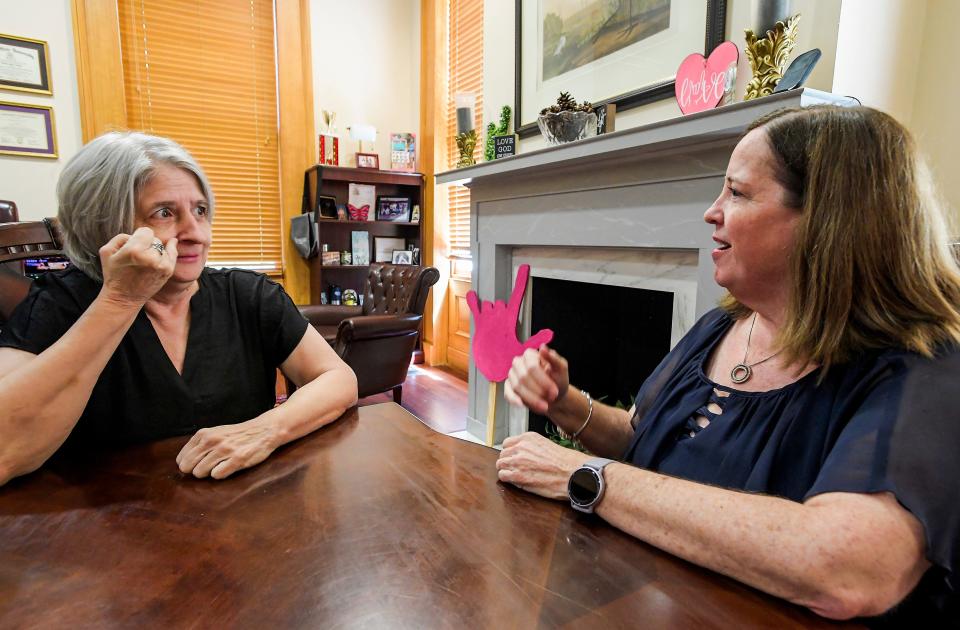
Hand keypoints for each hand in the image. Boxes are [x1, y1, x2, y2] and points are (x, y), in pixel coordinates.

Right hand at [98, 227, 177, 305]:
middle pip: (154, 239)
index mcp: (134, 251)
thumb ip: (122, 237)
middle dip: (147, 244)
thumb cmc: (114, 274)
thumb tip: (138, 234)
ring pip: (162, 247)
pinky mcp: (168, 271)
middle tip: (138, 256)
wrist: (124, 298)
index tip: (135, 243)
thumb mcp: (107, 251)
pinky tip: (172, 243)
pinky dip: (170, 250)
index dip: (140, 235)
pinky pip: (172, 254)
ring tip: (145, 261)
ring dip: (155, 250)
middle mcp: (150, 257)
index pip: (146, 231)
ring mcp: (161, 265)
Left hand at [176, 420, 279, 479]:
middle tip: (208, 467)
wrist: (264, 430)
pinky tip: (228, 467)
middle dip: (195, 471)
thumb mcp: (214, 433)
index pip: (181, 458)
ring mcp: (225, 450)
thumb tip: (182, 463)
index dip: (189, 464)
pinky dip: (221, 474)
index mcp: (204, 434)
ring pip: (200, 472)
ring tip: (219, 466)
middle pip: (187, 467)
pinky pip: (217, 475)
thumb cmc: (237, 435)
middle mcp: (212, 440)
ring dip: (208, 473)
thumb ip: (198, 444)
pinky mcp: (237, 459)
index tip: (199, 463)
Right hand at [466, 264, 552, 381]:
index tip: (525, 268)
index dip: (520, 282)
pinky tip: (473, 295)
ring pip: (489, 303)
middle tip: (500, 319)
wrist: (495, 370)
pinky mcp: (480, 324)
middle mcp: (501, 317)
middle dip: (500, 306)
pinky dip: (473, 302)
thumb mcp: (523, 350)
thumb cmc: (510, 360)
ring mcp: (490, 320)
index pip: (517, 297)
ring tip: (490, 317)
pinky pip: (475, 309)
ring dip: (489, 307)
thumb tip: (551, 333)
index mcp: (511, 320)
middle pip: (500, 301)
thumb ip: (535, 340)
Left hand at [496, 432, 590, 499]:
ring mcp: (518, 461)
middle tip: (515, 468)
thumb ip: (532, 447)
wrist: (574, 473)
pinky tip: (515, 481)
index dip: (510, 452)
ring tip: (515, 475)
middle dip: (507, 461)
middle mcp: (521, 447)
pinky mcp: (518, 476)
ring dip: (506, 470)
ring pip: (500, 464)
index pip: (507, 443)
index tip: (513, 457)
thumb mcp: (546, 445)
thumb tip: (524, 453)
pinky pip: (503, 476)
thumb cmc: (567, 461)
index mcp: (528, 438)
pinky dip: (507, 479)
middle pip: (503, 454)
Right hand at [504, 345, 569, 414]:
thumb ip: (554, 358)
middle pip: (523, 378)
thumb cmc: (558, 379)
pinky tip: (523, 405)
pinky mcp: (508, 388)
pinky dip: (515, 401)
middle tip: (551, 398)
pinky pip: (508, 394)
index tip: (554, 391)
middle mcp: (518, 363)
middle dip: (538, 391)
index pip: (532, 367)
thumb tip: (543, 347)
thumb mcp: (561, 368)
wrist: (554, 396)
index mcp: (530, 355)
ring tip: (544, 406)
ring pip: (516, 387)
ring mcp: (512, 375)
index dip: (543, 381)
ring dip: (531, 399)